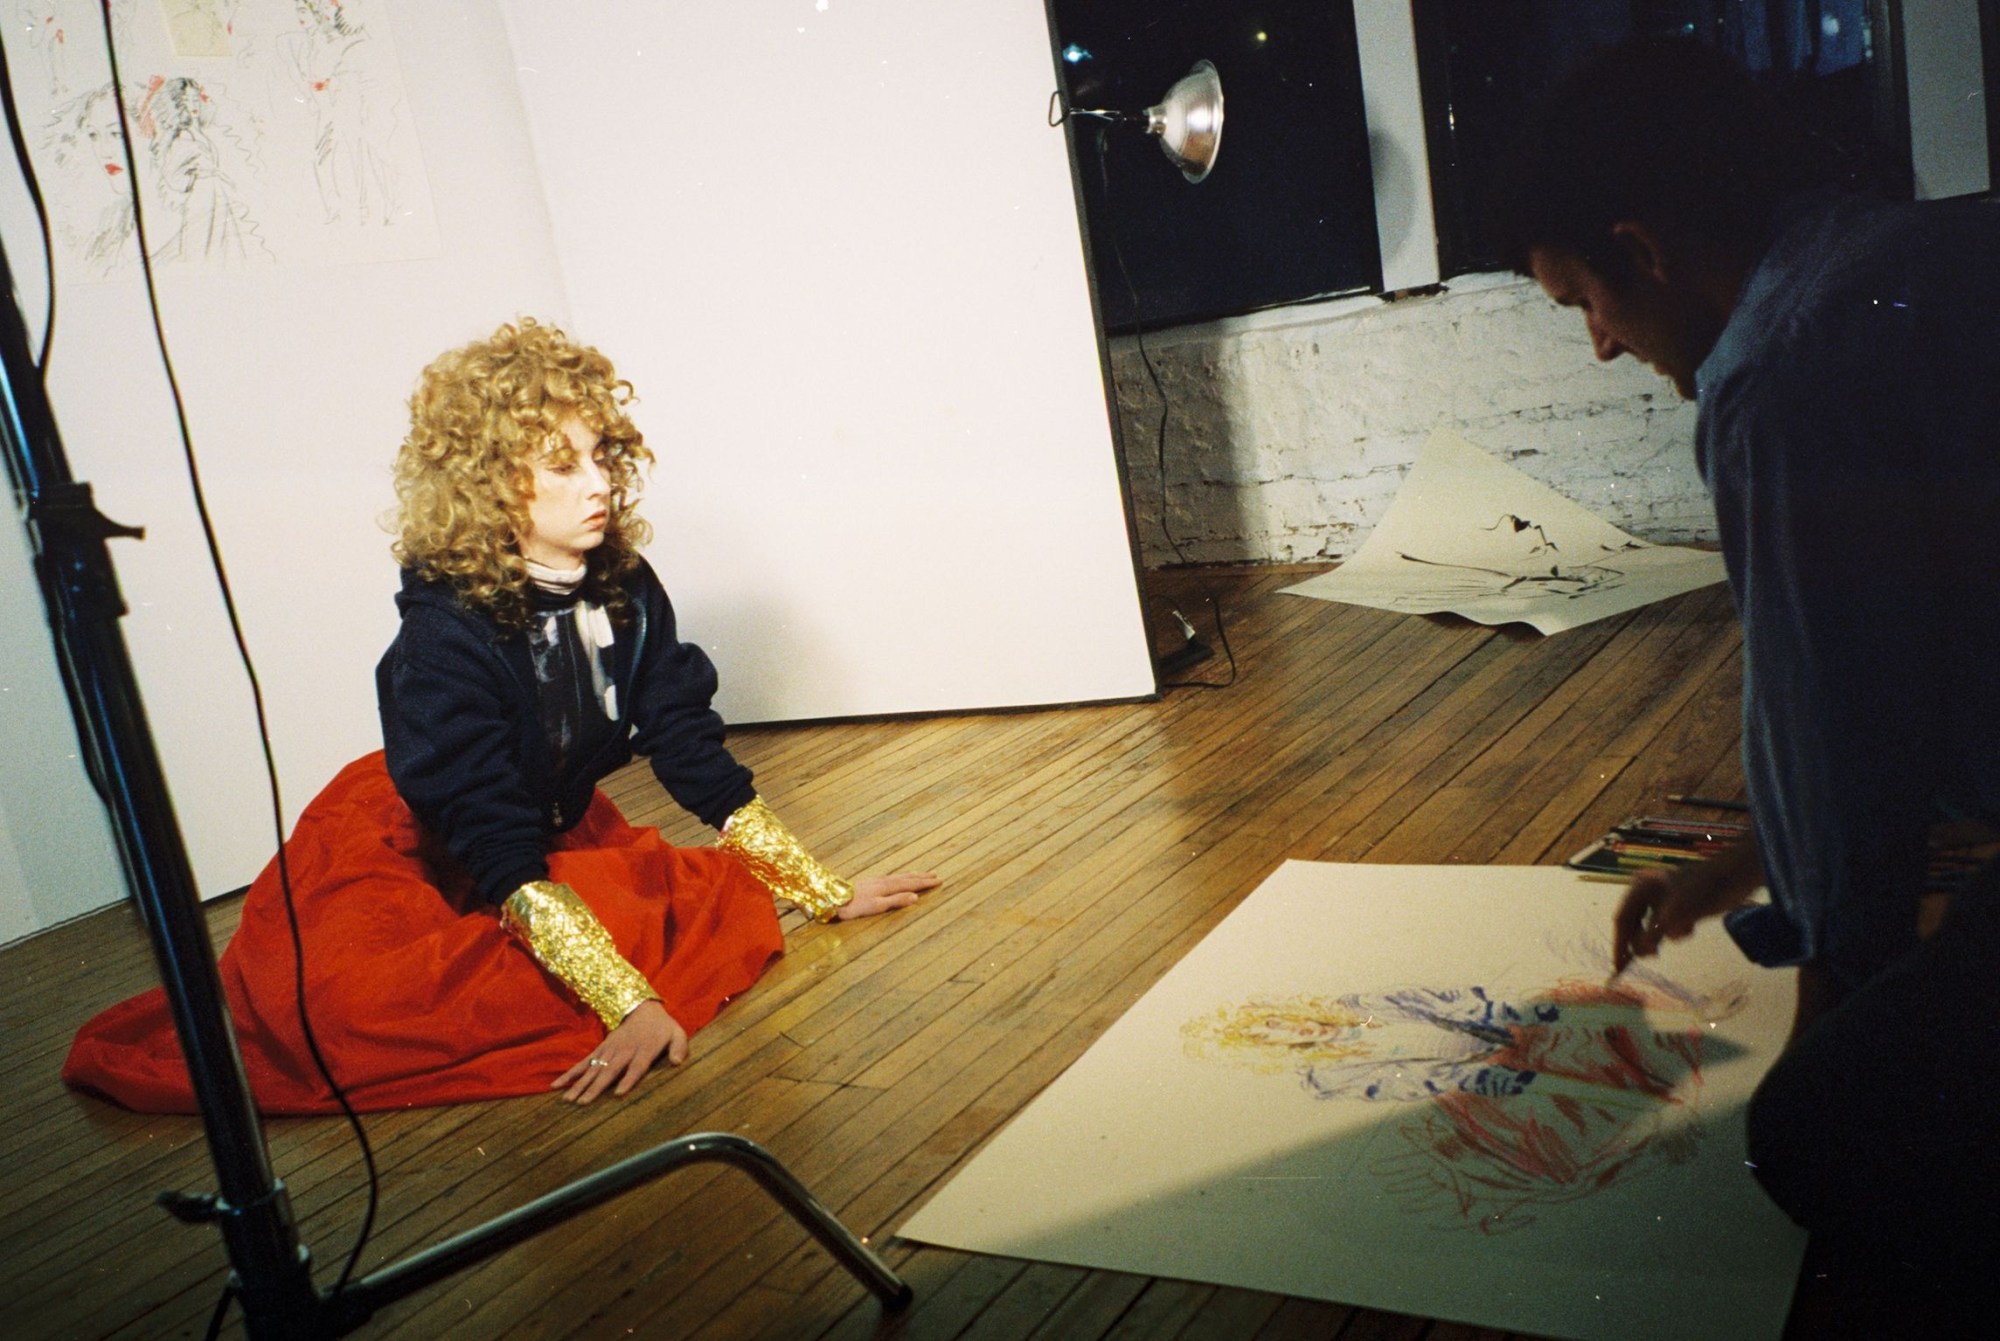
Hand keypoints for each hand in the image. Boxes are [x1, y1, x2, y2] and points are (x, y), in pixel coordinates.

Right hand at [552, 999, 686, 1103]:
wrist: (643, 1009)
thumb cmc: (663, 1028)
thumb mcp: (677, 1033)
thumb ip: (680, 1047)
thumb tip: (677, 1062)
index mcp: (644, 1049)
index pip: (636, 1067)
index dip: (628, 1080)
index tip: (618, 1094)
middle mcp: (625, 1051)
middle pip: (610, 1071)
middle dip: (596, 1087)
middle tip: (583, 1103)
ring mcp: (610, 1050)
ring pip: (594, 1069)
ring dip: (580, 1084)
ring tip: (568, 1100)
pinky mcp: (601, 1049)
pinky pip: (584, 1063)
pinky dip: (571, 1074)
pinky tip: (557, 1085)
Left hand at [833, 871, 939, 920]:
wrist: (834, 898)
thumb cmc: (855, 906)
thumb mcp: (877, 906)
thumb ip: (896, 901)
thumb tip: (915, 897)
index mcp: (888, 887)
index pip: (911, 884)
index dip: (925, 883)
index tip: (938, 880)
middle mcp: (884, 881)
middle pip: (907, 877)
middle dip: (922, 877)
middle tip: (936, 875)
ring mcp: (877, 880)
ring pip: (900, 876)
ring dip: (912, 875)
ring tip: (922, 874)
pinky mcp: (871, 882)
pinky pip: (892, 877)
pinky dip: (901, 876)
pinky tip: (899, 878)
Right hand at [1611, 840, 1762, 975]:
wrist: (1735, 877)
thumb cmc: (1700, 890)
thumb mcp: (1674, 914)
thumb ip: (1654, 934)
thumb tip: (1640, 953)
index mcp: (1640, 887)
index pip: (1622, 919)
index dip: (1620, 942)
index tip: (1619, 966)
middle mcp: (1648, 892)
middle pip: (1635, 923)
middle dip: (1643, 941)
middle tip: (1645, 960)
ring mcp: (1664, 899)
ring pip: (1653, 927)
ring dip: (1665, 936)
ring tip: (1675, 938)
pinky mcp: (1680, 907)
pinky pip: (1670, 926)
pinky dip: (1678, 931)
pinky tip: (1691, 927)